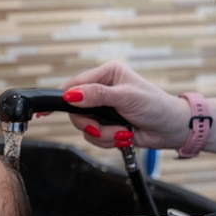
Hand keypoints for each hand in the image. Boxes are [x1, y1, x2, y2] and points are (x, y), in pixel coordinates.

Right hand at [59, 60, 190, 149]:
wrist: (171, 129)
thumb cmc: (155, 106)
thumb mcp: (126, 97)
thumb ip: (97, 95)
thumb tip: (71, 95)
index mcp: (107, 74)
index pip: (75, 85)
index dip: (61, 98)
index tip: (45, 109)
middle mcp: (101, 90)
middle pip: (75, 110)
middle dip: (90, 123)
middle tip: (102, 127)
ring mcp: (103, 109)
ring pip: (84, 127)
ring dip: (102, 134)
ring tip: (121, 132)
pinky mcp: (106, 125)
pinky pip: (93, 138)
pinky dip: (107, 141)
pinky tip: (123, 136)